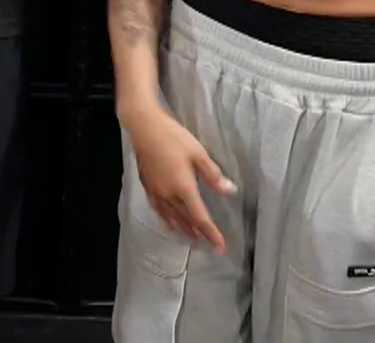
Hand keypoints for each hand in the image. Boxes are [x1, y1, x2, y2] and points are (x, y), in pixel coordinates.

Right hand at [127, 108, 236, 253]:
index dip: (211, 233)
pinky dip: (165, 218)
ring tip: (189, 237)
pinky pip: (157, 209)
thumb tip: (230, 190)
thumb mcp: (198, 153)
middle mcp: (169, 195)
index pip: (200, 217)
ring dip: (181, 228)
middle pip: (185, 219)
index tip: (220, 246)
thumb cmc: (174, 137)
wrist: (144, 127)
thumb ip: (213, 174)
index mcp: (184, 188)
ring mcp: (156, 191)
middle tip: (206, 245)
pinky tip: (166, 219)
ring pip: (170, 216)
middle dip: (197, 233)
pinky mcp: (147, 185)